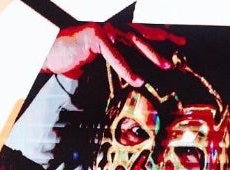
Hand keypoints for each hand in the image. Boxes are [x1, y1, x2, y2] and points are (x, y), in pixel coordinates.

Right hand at [43, 23, 185, 86]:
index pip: (141, 32)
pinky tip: (137, 80)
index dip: (159, 34)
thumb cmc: (72, 58)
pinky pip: (114, 55)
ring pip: (133, 40)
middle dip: (164, 38)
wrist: (49, 53)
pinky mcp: (95, 37)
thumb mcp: (99, 63)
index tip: (177, 39)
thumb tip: (134, 81)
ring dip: (151, 53)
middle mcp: (112, 27)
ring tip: (166, 65)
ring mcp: (104, 30)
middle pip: (143, 32)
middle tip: (181, 44)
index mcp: (115, 32)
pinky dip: (127, 68)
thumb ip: (116, 66)